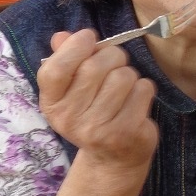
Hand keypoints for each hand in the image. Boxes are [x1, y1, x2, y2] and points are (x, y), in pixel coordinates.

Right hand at [37, 29, 157, 175]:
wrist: (112, 159)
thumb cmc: (92, 112)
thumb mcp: (72, 89)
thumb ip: (65, 59)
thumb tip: (62, 36)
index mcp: (52, 105)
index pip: (55, 70)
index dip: (74, 46)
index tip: (88, 38)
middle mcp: (71, 120)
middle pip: (94, 67)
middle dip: (111, 55)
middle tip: (115, 63)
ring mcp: (99, 129)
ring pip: (123, 76)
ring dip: (129, 73)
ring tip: (124, 87)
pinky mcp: (127, 133)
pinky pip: (143, 90)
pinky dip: (144, 88)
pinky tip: (135, 102)